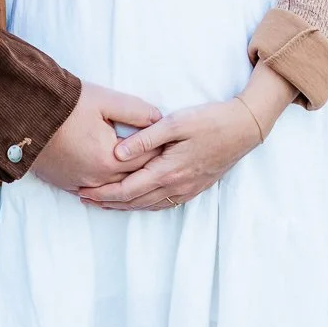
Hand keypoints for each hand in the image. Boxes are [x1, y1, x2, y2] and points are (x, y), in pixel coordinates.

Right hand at [31, 83, 162, 193]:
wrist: (25, 114)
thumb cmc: (66, 104)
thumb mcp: (105, 100)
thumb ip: (136, 111)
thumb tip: (159, 119)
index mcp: (110, 158)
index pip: (147, 157)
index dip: (162, 148)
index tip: (173, 142)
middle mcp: (97, 178)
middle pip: (134, 177)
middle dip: (150, 168)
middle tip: (165, 159)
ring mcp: (80, 184)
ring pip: (115, 191)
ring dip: (129, 183)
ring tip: (144, 175)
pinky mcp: (66, 184)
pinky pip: (93, 193)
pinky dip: (107, 191)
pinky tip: (116, 186)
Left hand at [79, 59, 294, 210]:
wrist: (244, 128)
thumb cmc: (209, 120)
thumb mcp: (175, 122)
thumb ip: (145, 139)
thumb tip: (117, 154)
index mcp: (168, 171)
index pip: (127, 189)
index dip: (103, 193)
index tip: (83, 191)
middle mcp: (176, 186)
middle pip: (134, 201)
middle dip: (107, 202)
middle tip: (83, 199)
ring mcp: (186, 190)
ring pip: (148, 205)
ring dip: (123, 206)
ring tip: (102, 203)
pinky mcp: (193, 188)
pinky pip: (162, 204)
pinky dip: (143, 205)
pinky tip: (134, 202)